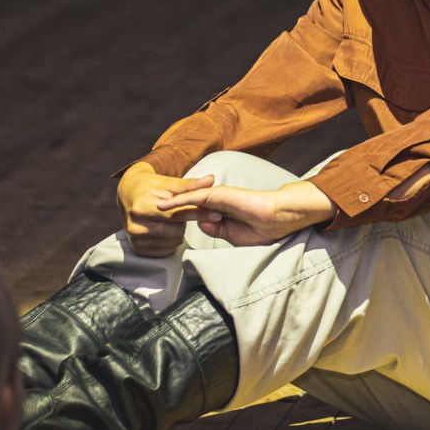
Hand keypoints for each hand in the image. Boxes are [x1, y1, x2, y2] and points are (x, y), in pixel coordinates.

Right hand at [118, 162, 215, 256]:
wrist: (129, 195)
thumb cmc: (151, 188)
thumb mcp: (169, 183)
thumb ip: (190, 185)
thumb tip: (210, 179)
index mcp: (142, 207)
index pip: (176, 214)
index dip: (198, 214)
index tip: (215, 214)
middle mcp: (135, 225)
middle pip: (177, 231)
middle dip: (184, 222)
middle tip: (180, 213)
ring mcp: (135, 239)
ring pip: (174, 241)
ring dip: (178, 231)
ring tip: (170, 220)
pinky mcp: (138, 249)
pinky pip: (167, 250)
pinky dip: (171, 241)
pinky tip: (166, 230)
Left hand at [156, 179, 337, 246]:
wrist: (279, 217)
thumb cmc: (264, 229)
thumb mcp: (235, 235)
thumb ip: (217, 229)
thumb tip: (202, 225)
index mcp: (223, 211)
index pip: (197, 213)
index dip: (181, 216)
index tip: (165, 223)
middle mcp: (218, 201)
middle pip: (189, 204)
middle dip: (170, 208)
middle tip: (150, 212)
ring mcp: (218, 197)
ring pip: (188, 199)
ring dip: (169, 203)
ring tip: (150, 207)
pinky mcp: (218, 194)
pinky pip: (194, 198)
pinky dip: (178, 201)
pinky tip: (164, 206)